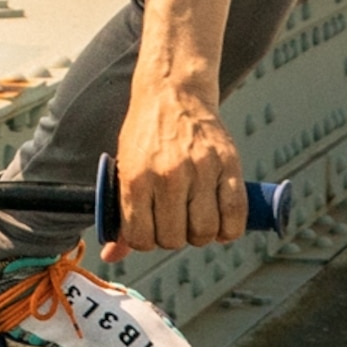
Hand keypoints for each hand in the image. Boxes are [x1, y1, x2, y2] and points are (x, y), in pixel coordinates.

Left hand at [106, 76, 243, 260]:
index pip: (142, 238)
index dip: (145, 241)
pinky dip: (230, 228)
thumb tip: (110, 255)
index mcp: (136, 178)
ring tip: (196, 220)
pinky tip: (221, 224)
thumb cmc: (145, 133)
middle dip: (173, 238)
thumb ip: (121, 214)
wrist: (173, 90)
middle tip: (174, 222)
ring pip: (205, 231)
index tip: (150, 230)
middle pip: (175, 239)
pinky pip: (236, 213)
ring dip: (201, 235)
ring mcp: (201, 169)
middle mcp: (168, 175)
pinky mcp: (228, 162)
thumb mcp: (124, 168)